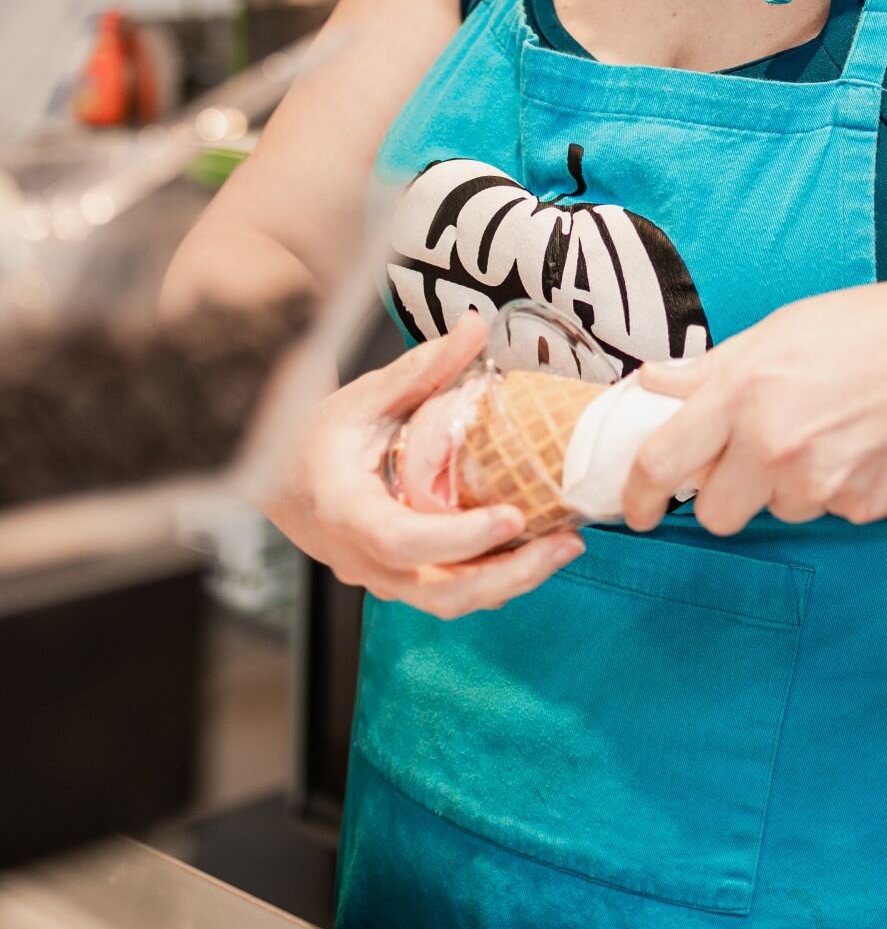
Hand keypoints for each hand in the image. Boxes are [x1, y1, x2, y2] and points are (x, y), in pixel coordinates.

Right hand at [263, 313, 582, 615]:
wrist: (277, 481)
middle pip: (439, 592)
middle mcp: (362, 559)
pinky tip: (533, 550)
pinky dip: (494, 578)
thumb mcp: (362, 397)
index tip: (514, 517)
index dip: (460, 537)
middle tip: (566, 543)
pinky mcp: (399, 580)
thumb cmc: (313, 438)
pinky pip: (449, 593)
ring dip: (511, 581)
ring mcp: (380, 578)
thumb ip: (420, 369)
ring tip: (564, 547)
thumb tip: (473, 326)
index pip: (403, 540)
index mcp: (345, 512)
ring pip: (450, 602)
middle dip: (509, 575)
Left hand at [622, 277, 886, 537]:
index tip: (637, 509)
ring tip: (834, 430)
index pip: (662, 463)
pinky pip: (831, 511)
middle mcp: (773, 444)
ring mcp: (820, 482)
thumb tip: (651, 384)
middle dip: (726, 495)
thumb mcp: (782, 330)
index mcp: (742, 391)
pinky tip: (868, 444)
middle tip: (756, 458)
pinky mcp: (862, 507)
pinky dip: (841, 486)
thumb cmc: (875, 329)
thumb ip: (711, 367)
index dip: (638, 496)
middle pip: (715, 513)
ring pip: (778, 510)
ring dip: (791, 484)